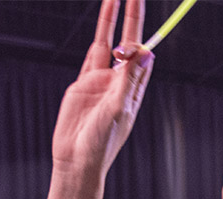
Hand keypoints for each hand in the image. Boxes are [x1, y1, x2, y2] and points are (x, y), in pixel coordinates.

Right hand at [51, 0, 151, 178]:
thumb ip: (129, 80)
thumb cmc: (102, 142)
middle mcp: (119, 82)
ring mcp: (100, 82)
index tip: (142, 8)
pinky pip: (91, 57)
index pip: (142, 53)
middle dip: (130, 16)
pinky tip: (105, 27)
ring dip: (111, 21)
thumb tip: (146, 52)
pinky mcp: (82, 85)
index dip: (143, 32)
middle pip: (127, 42)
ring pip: (107, 44)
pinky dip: (98, 40)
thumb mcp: (118, 109)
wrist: (76, 160)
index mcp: (133, 89)